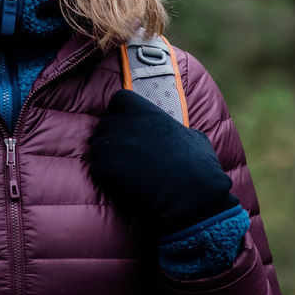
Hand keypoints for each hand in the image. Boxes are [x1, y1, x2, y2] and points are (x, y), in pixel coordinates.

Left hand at [87, 89, 238, 235]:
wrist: (190, 194)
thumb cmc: (198, 167)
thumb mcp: (195, 138)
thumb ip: (180, 131)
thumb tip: (184, 135)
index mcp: (145, 111)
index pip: (119, 100)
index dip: (119, 112)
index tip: (125, 124)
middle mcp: (124, 123)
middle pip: (105, 125)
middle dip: (111, 138)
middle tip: (124, 155)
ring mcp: (112, 144)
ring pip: (97, 147)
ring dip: (106, 157)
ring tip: (122, 172)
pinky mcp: (105, 167)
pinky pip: (96, 168)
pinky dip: (105, 177)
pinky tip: (121, 185)